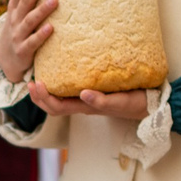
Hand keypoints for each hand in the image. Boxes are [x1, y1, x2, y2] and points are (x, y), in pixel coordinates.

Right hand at [2, 0, 57, 78]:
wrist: (7, 61)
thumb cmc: (20, 31)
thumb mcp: (20, 14)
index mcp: (14, 8)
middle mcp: (15, 20)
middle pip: (25, 1)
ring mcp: (18, 35)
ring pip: (30, 20)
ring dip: (42, 10)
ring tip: (55, 0)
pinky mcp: (23, 51)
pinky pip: (32, 42)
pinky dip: (41, 35)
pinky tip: (51, 28)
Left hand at [27, 82, 149, 120]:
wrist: (150, 104)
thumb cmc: (136, 102)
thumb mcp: (120, 102)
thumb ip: (102, 101)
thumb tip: (83, 94)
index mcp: (86, 107)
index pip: (58, 107)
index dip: (44, 98)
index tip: (36, 83)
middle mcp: (83, 105)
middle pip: (53, 107)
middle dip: (39, 97)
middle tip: (30, 81)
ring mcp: (87, 100)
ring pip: (59, 101)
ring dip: (45, 93)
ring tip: (37, 78)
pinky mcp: (93, 93)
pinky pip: (70, 91)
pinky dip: (58, 85)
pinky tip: (57, 73)